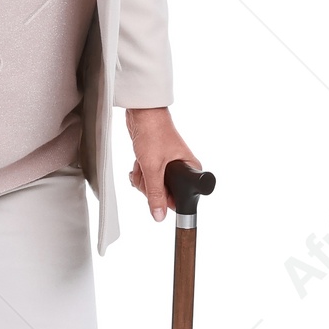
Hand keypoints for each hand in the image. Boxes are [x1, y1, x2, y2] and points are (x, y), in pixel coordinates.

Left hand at [126, 107, 197, 222]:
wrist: (142, 113)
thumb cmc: (153, 132)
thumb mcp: (153, 167)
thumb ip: (156, 193)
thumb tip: (159, 215)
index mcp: (190, 169)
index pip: (181, 198)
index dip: (165, 199)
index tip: (156, 191)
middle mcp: (182, 168)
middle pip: (165, 193)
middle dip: (149, 186)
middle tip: (146, 172)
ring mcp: (168, 165)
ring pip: (153, 186)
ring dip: (142, 178)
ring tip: (142, 163)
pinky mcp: (157, 161)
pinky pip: (147, 176)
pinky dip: (140, 171)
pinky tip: (138, 161)